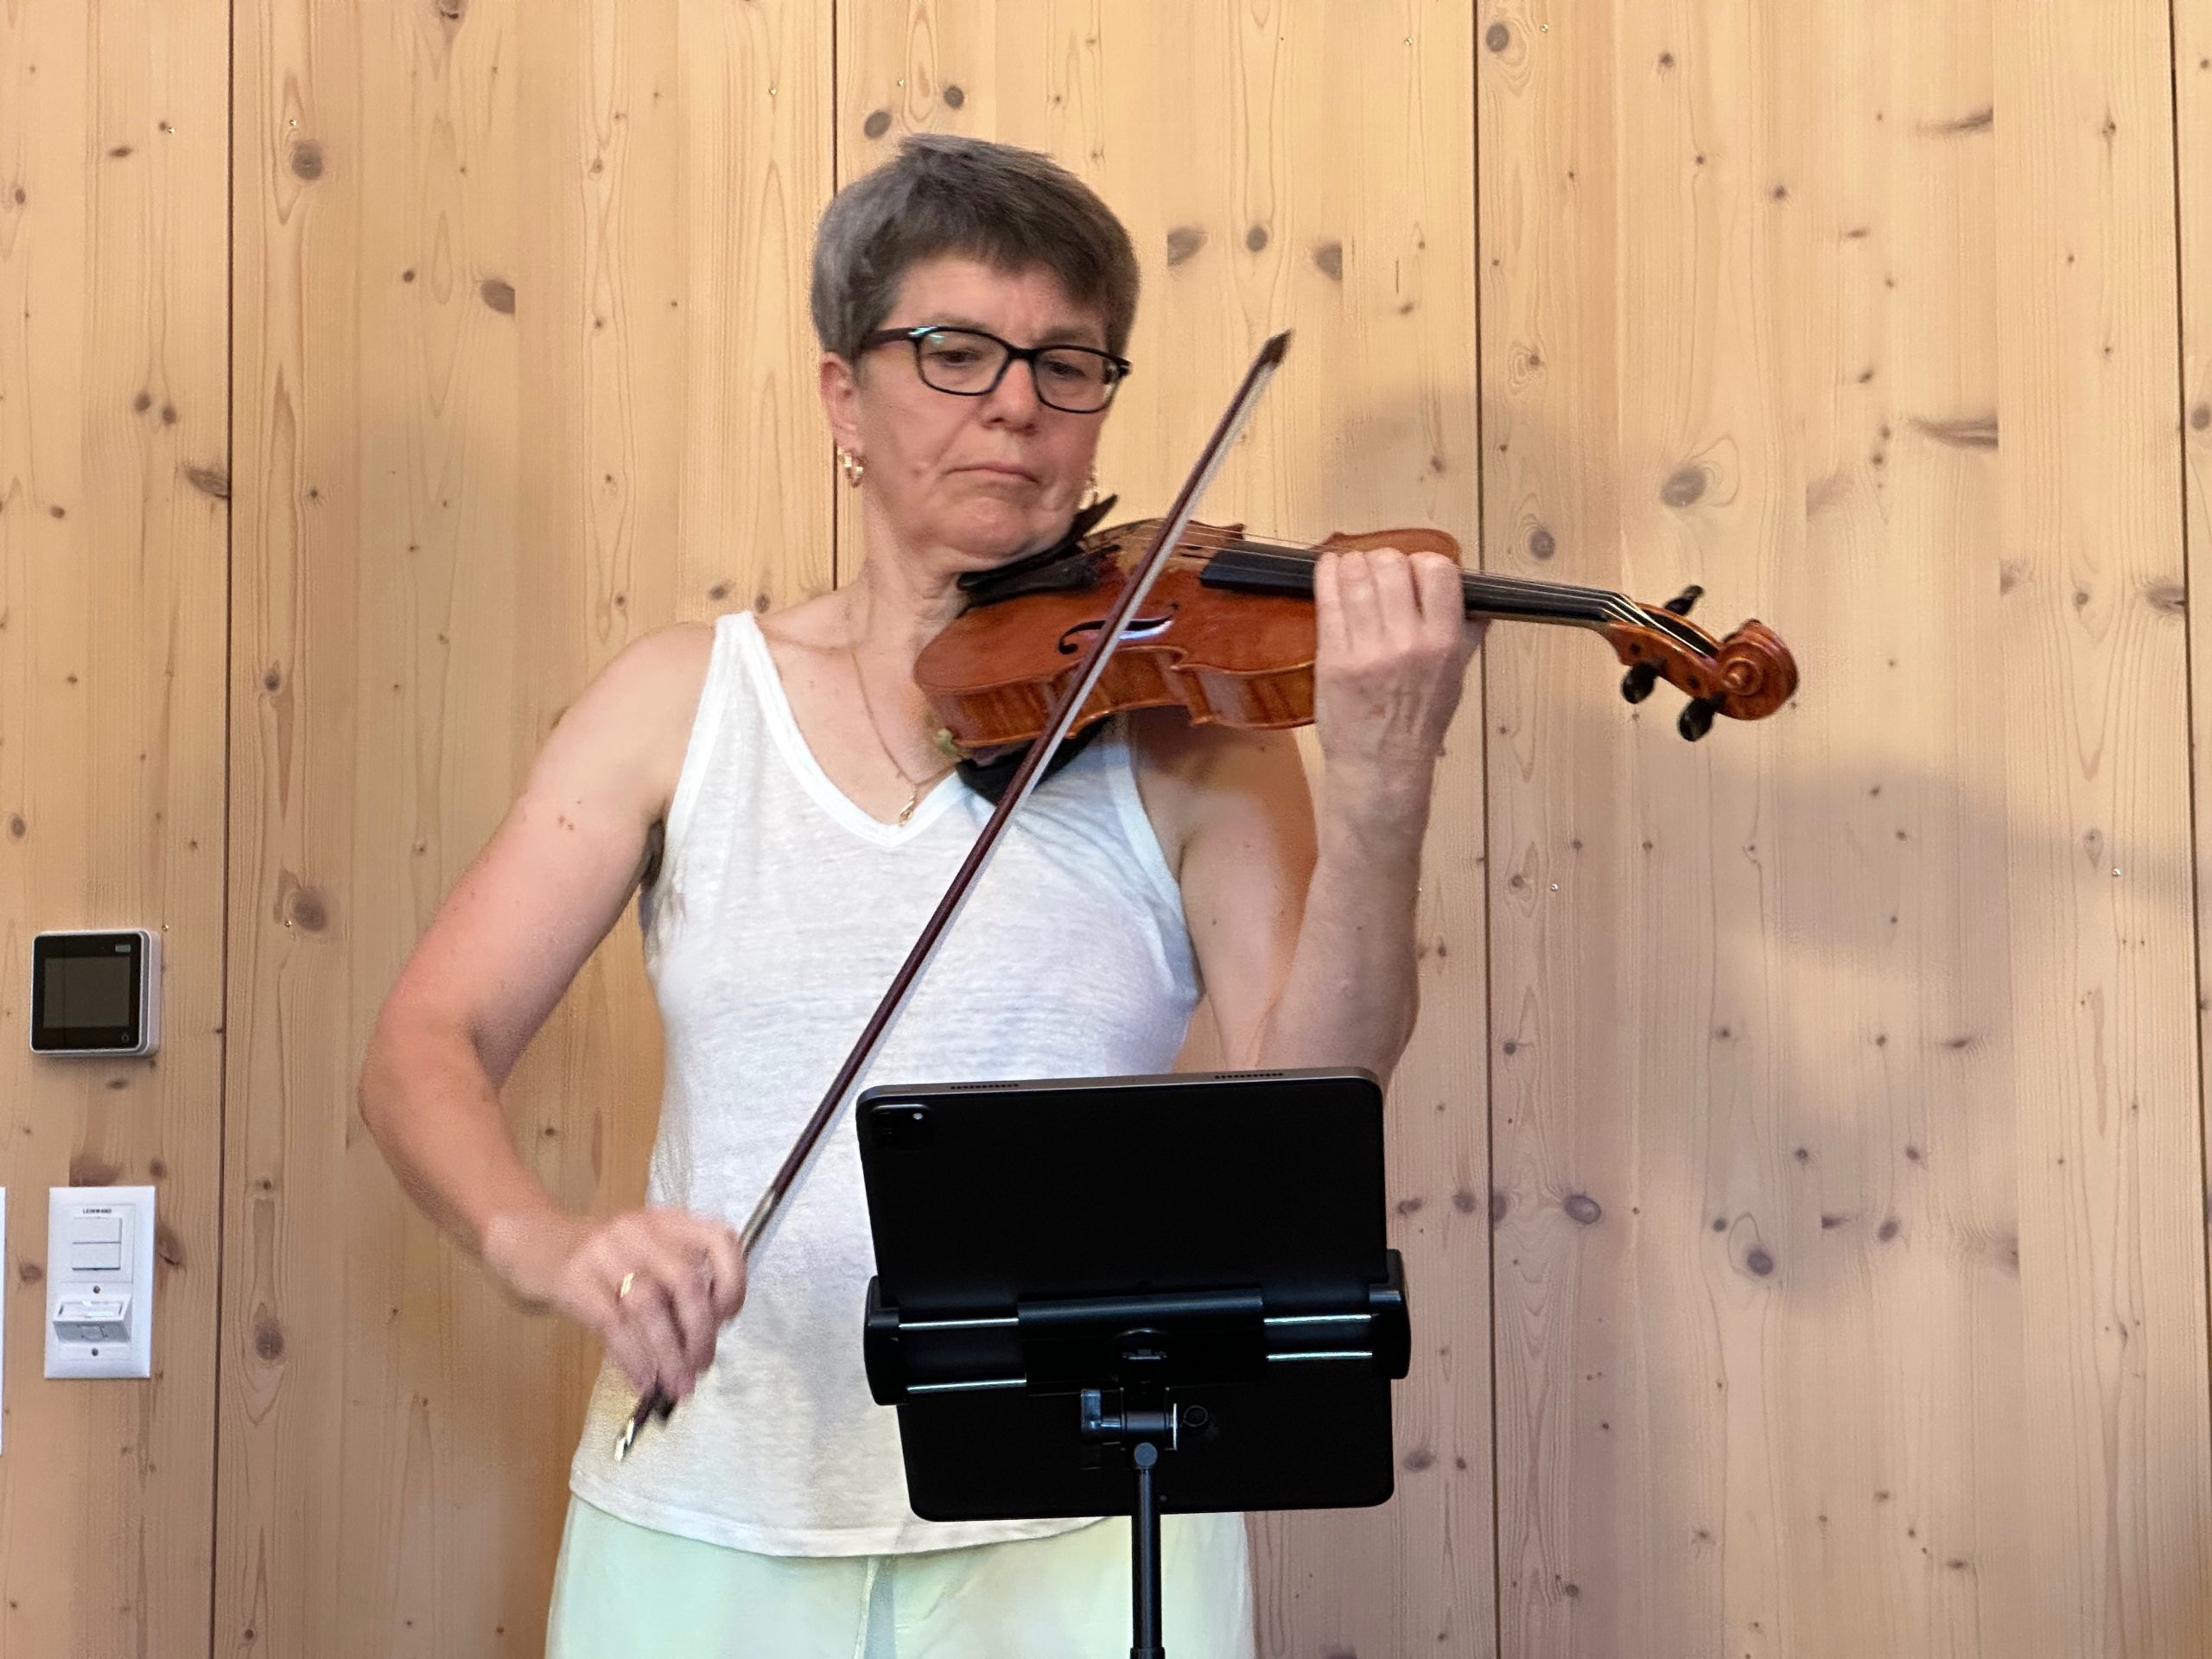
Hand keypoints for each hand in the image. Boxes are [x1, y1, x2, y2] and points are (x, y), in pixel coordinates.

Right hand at [485, 1205, 746, 1400]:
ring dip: (669, 1353)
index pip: (719, 1240)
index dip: (733, 1281)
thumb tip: (704, 1340)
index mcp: (667, 1222)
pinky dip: (634, 1357)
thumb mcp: (642, 1253)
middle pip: (686, 1282)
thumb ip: (674, 1283)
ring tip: (676, 1384)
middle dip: (700, 1333)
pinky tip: (643, 1379)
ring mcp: (604, 1252)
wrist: (529, 1241)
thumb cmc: (595, 1257)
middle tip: (701, 1366)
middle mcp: (640, 1230)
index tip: (728, 1319)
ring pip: (650, 1307)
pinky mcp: (573, 1279)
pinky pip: (612, 1323)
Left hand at [1311, 548, 1484, 786]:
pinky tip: (1330, 569)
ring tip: (1352, 567)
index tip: (1413, 571)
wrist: (1382, 766)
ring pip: (1357, 577)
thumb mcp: (1455, 679)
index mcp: (1444, 643)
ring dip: (1352, 563)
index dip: (1423, 562)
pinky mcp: (1334, 658)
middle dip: (1383, 560)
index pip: (1438, 570)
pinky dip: (1327, 576)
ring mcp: (1368, 650)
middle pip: (1392, 565)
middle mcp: (1408, 643)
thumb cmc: (1419, 724)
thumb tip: (1479, 602)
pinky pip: (1327, 601)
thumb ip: (1466, 636)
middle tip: (1378, 570)